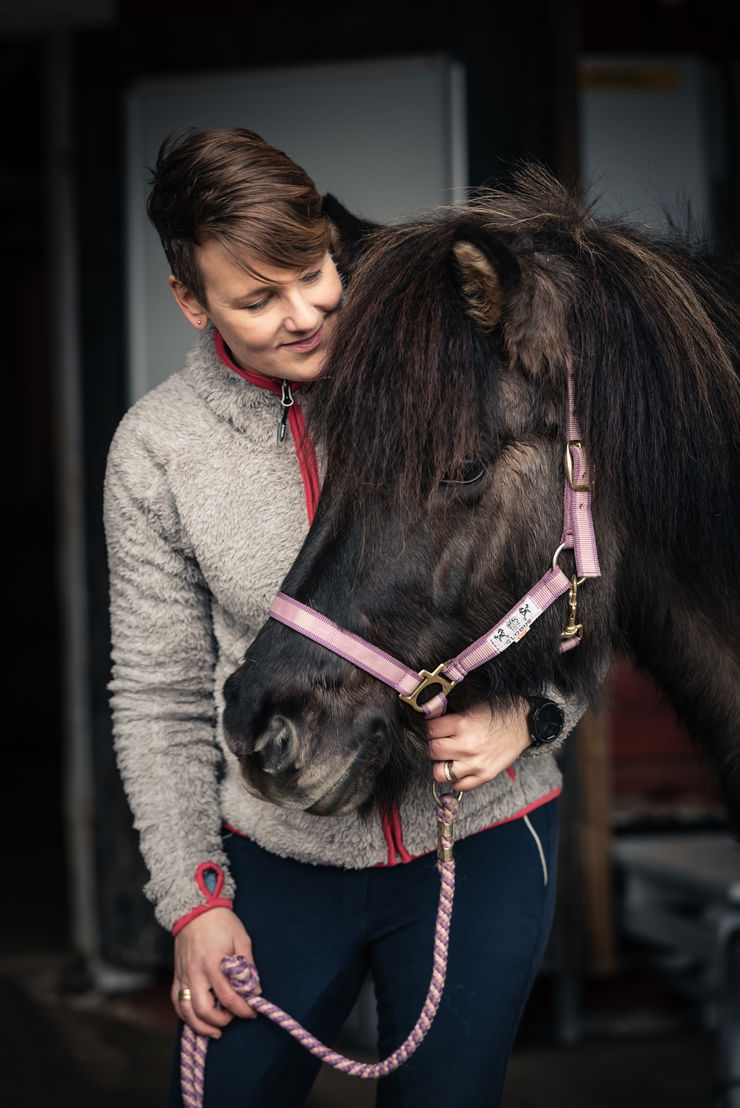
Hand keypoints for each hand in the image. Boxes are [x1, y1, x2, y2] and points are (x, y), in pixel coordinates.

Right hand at [172, 907, 260, 1036]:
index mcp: (213, 963)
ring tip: (216, 1031)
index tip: (252, 1012)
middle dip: (221, 1021)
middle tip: (234, 1018)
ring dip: (201, 1026)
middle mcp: (195, 973)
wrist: (195, 909)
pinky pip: (177, 1002)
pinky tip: (197, 1020)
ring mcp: (183, 975)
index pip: (227, 997)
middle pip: (204, 1010)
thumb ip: (249, 966)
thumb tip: (255, 991)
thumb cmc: (222, 922)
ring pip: (187, 1011)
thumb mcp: (241, 939)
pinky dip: (186, 1016)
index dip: (242, 1010)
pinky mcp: (177, 976)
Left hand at [427, 700, 529, 790]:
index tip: (430, 728)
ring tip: (447, 756)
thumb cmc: (497, 712)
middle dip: (431, 746)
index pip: (428, 730)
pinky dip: (455, 779)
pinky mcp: (485, 775)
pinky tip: (459, 767)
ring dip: (440, 765)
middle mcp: (467, 745)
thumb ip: (449, 715)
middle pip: (431, 752)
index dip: (426, 729)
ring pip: (440, 773)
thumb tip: (426, 719)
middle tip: (438, 741)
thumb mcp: (471, 705)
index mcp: (462, 723)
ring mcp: (476, 763)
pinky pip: (459, 786)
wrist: (525, 723)